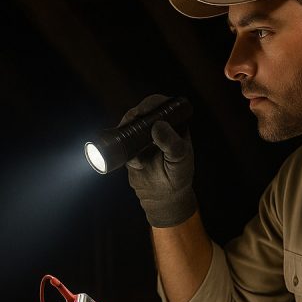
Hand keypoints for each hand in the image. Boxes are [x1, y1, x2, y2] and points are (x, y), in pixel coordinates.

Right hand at [122, 95, 196, 227]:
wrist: (164, 197)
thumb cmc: (178, 175)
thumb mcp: (179, 158)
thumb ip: (171, 142)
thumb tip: (158, 125)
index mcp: (174, 124)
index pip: (162, 105)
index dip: (151, 104)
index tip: (144, 111)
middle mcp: (157, 127)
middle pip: (142, 111)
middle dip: (134, 115)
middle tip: (132, 121)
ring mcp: (142, 138)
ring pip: (129, 125)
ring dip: (126, 129)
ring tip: (131, 141)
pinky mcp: (130, 150)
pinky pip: (121, 143)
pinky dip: (123, 148)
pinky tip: (135, 163)